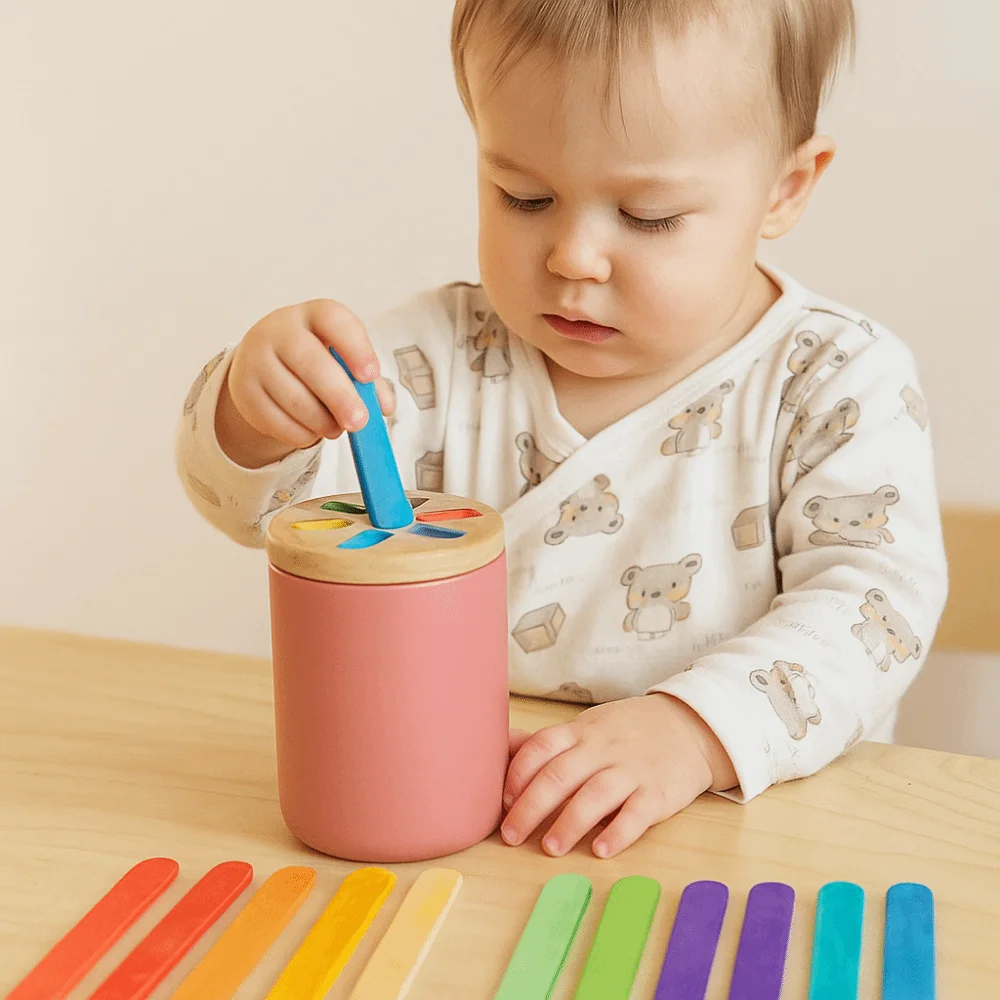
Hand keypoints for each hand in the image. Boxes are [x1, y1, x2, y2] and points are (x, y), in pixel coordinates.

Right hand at [216, 299, 394, 467]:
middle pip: (310, 362)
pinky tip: (312, 432)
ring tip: (336, 429)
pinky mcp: (244, 391)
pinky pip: (275, 420)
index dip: (355, 348)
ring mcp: (256, 359)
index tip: (370, 375)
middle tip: (360, 422)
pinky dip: (300, 433)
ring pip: (292, 397)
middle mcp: (280, 330)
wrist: (266, 362)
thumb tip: (383, 407)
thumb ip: (368, 381)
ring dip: (321, 421)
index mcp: (313, 315)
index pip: (334, 321)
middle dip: (339, 396)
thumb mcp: (344, 359)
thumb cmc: (318, 359)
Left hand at [501, 694, 737, 858]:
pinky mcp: (658, 792)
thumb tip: (501, 748)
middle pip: (560, 775)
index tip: (502, 801)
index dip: (518, 773)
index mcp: (580, 733)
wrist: (689, 728)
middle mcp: (602, 749)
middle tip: (511, 837)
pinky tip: (601, 849)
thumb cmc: (625, 732)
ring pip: (595, 794)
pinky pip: (637, 813)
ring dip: (570, 823)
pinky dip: (618, 832)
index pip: (541, 747)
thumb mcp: (586, 727)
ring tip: (551, 849)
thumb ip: (548, 743)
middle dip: (531, 807)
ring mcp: (631, 769)